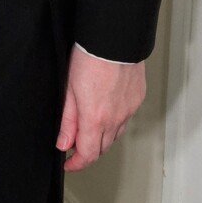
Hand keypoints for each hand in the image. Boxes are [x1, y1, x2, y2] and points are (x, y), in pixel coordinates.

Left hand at [55, 45, 145, 170]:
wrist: (113, 39)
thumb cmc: (89, 57)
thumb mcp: (69, 89)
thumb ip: (68, 120)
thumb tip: (64, 143)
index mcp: (95, 118)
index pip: (88, 154)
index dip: (77, 163)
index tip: (69, 163)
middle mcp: (116, 118)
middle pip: (102, 147)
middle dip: (88, 151)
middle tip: (75, 144)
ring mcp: (129, 109)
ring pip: (116, 135)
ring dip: (102, 137)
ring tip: (89, 127)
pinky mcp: (137, 99)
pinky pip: (126, 119)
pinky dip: (115, 122)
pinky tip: (106, 111)